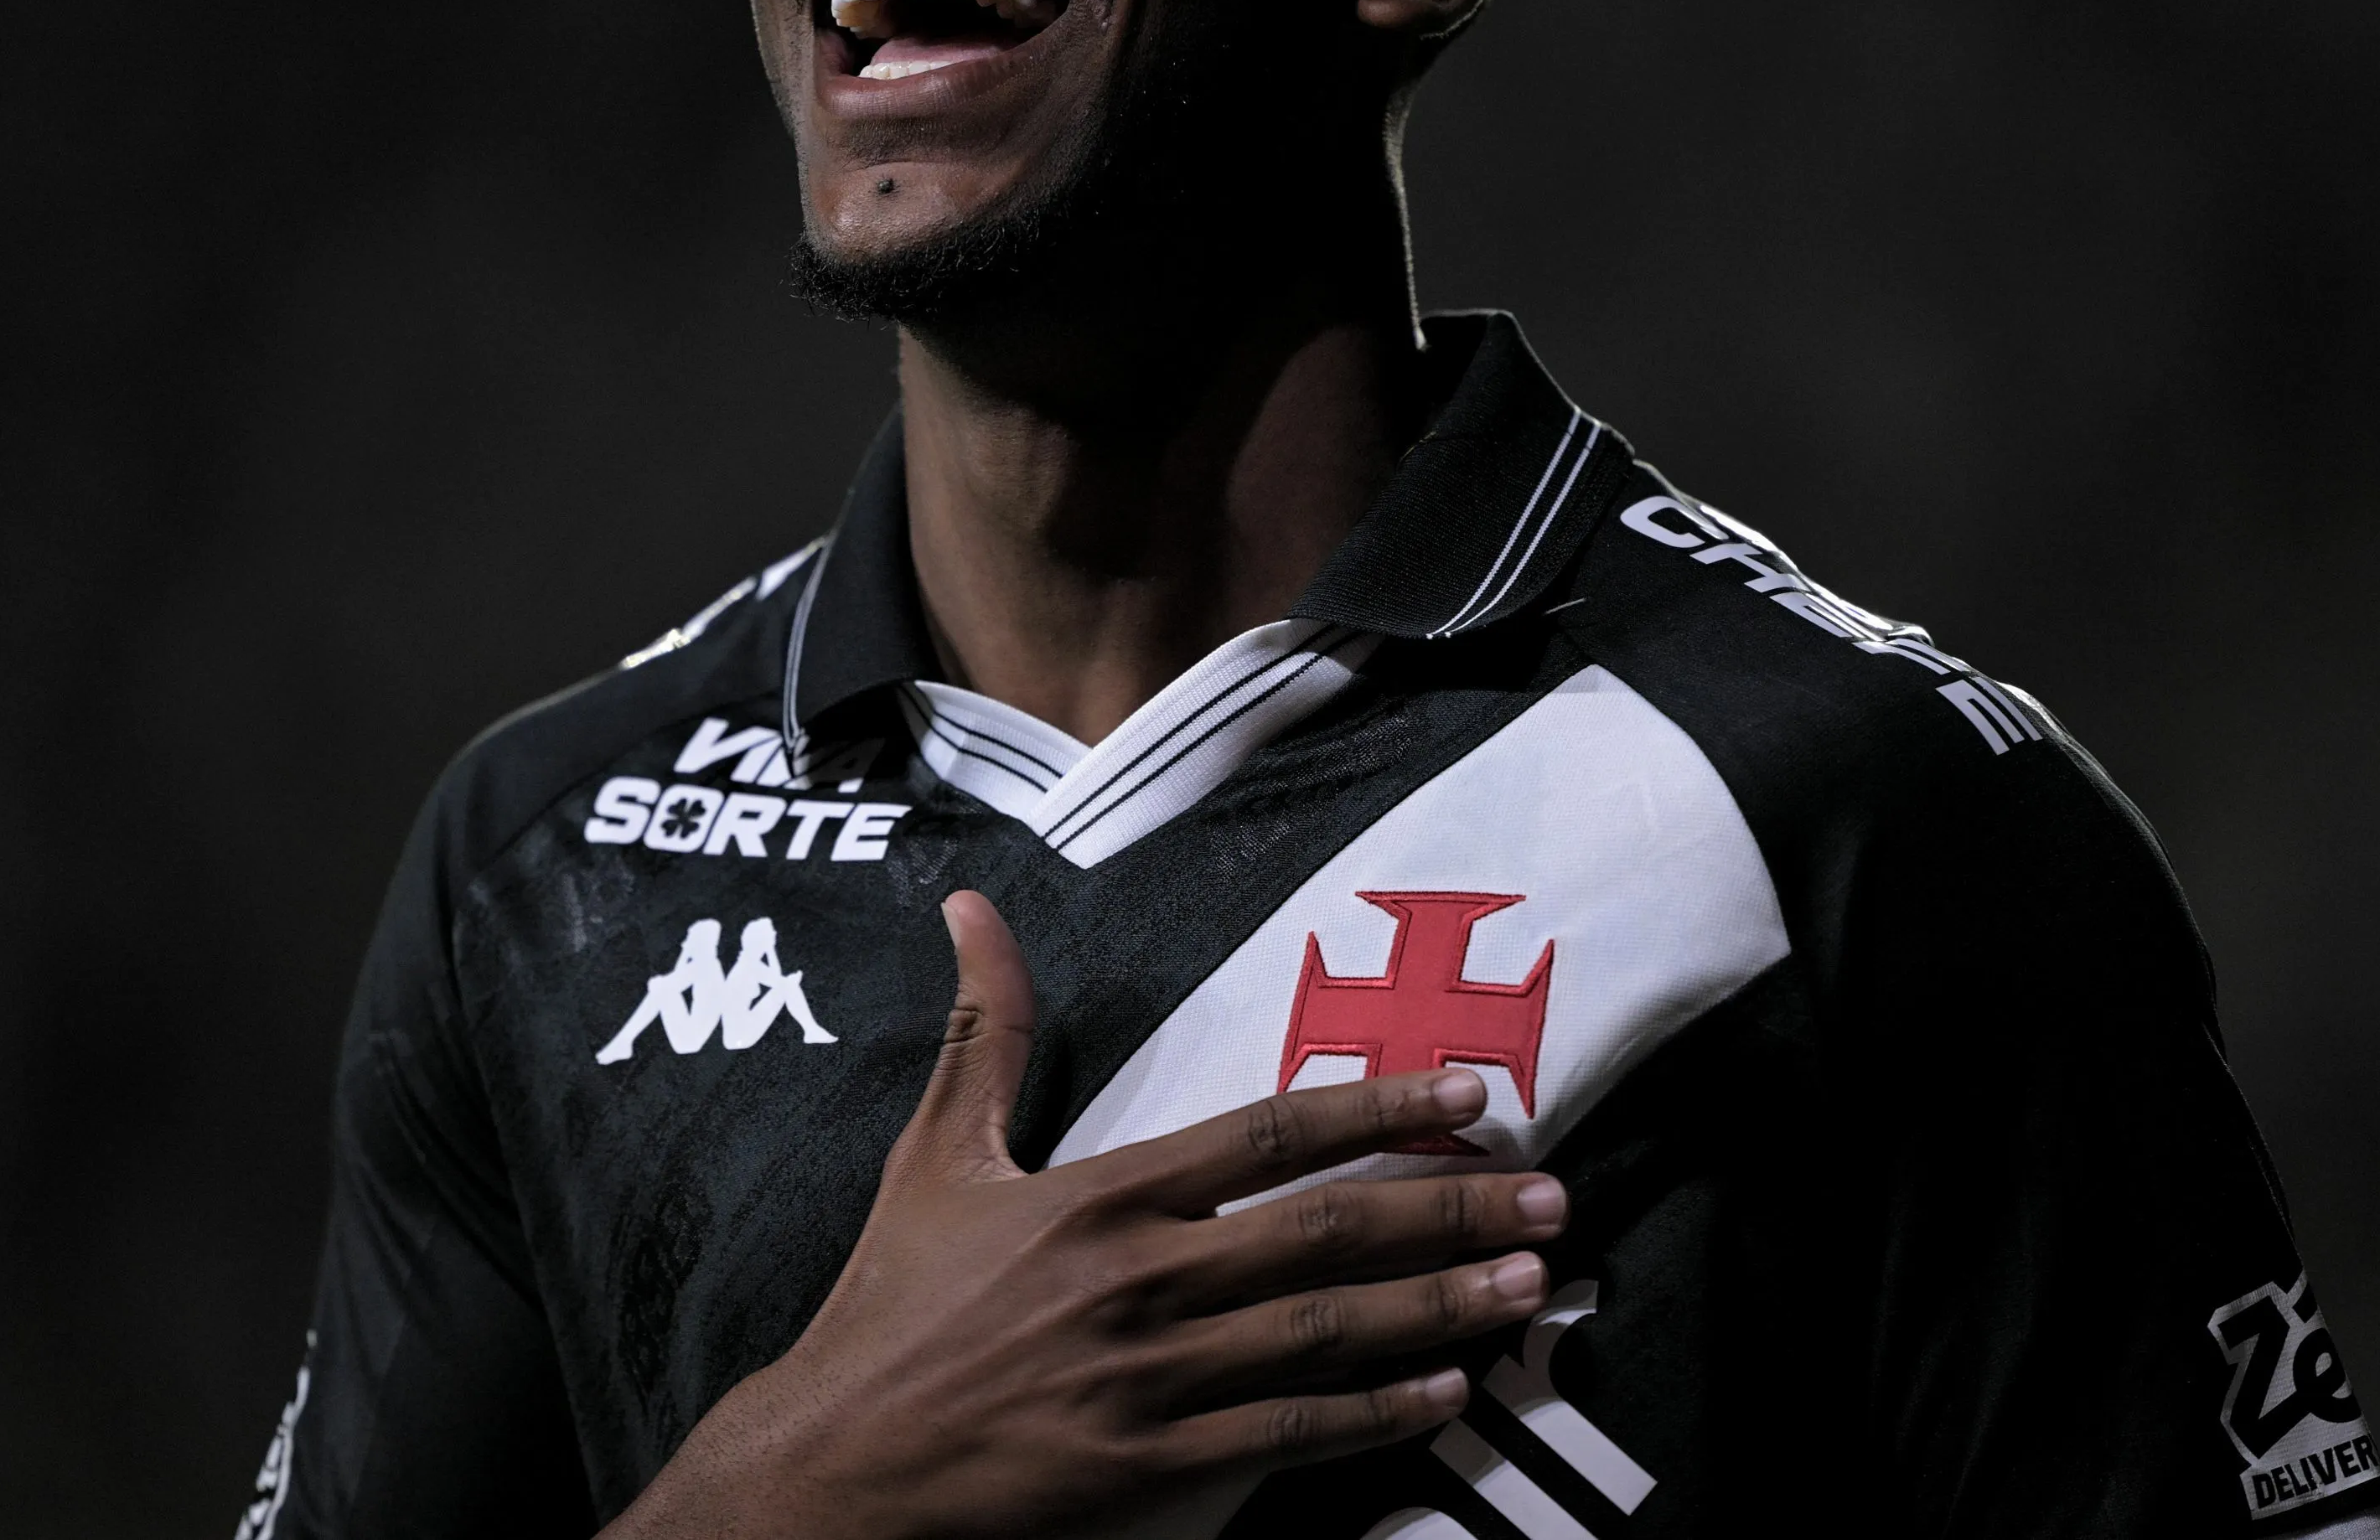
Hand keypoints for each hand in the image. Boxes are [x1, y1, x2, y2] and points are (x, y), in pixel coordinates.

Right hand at [602, 890, 1567, 1539]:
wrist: (830, 1468)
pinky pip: (1288, 1436)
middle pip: (1326, 1230)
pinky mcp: (1150, 1473)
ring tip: (1526, 1284)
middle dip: (1449, 1208)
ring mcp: (1151, 1381)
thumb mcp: (933, 1158)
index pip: (1269, 1134)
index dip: (1378, 1107)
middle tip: (1549, 1193)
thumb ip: (983, 1033)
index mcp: (1101, 1198)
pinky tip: (1445, 1396)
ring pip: (1326, 1332)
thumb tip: (971, 906)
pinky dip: (1375, 1416)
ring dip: (1439, 1307)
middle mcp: (1141, 1280)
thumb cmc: (888, 1310)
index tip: (1467, 1095)